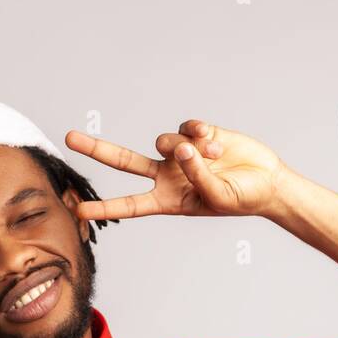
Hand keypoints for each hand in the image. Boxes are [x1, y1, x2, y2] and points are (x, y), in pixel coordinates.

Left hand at [66, 120, 289, 219]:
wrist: (268, 181)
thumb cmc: (242, 199)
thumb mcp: (218, 197)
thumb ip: (196, 175)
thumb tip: (180, 149)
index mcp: (167, 200)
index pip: (129, 204)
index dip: (104, 207)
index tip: (78, 210)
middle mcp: (166, 175)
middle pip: (123, 161)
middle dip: (96, 149)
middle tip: (69, 138)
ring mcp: (179, 153)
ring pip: (163, 141)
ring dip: (188, 148)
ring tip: (214, 157)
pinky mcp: (195, 133)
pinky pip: (186, 127)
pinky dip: (200, 133)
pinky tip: (215, 140)